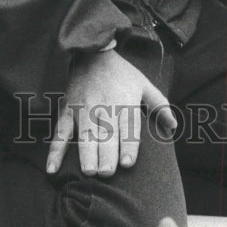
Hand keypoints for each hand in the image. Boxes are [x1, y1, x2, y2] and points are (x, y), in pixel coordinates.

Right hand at [46, 49, 176, 177]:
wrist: (93, 53)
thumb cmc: (122, 74)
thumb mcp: (144, 85)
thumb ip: (159, 105)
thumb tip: (173, 126)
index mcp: (125, 103)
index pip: (127, 127)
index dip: (128, 146)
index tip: (127, 164)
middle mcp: (104, 107)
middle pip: (105, 134)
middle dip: (105, 154)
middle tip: (106, 174)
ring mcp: (83, 109)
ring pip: (84, 134)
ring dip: (86, 153)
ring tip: (89, 172)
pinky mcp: (67, 111)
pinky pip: (60, 133)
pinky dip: (55, 152)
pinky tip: (53, 169)